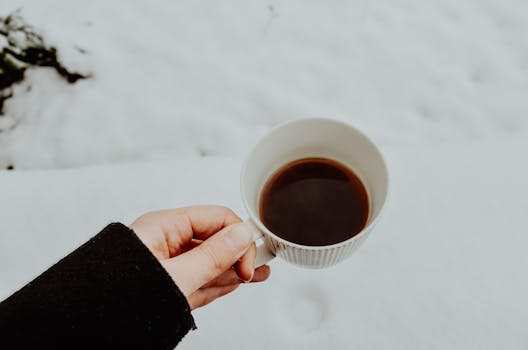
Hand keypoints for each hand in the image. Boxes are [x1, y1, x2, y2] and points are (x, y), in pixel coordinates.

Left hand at [129, 206, 269, 309]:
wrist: (85, 325)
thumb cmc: (115, 297)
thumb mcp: (174, 277)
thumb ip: (211, 256)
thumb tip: (240, 235)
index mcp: (163, 228)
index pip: (213, 218)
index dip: (237, 235)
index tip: (249, 258)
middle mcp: (167, 243)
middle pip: (213, 240)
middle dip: (238, 251)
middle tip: (260, 262)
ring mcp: (169, 267)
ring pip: (209, 263)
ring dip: (233, 268)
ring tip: (256, 272)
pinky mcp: (169, 288)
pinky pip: (200, 281)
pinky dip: (219, 283)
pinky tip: (236, 281)